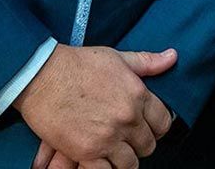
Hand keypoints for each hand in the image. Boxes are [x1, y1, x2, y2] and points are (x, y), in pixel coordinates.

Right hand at [15, 45, 174, 168]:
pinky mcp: (86, 152)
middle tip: (128, 140)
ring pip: (130, 163)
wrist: (41, 76)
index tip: (148, 127)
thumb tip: (172, 57)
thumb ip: (147, 62)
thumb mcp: (117, 57)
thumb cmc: (78, 64)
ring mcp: (108, 138)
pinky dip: (105, 168)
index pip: (163, 122)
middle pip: (148, 145)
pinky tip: (100, 160)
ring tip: (115, 152)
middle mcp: (127, 119)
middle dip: (140, 144)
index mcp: (138, 95)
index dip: (157, 127)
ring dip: (124, 159)